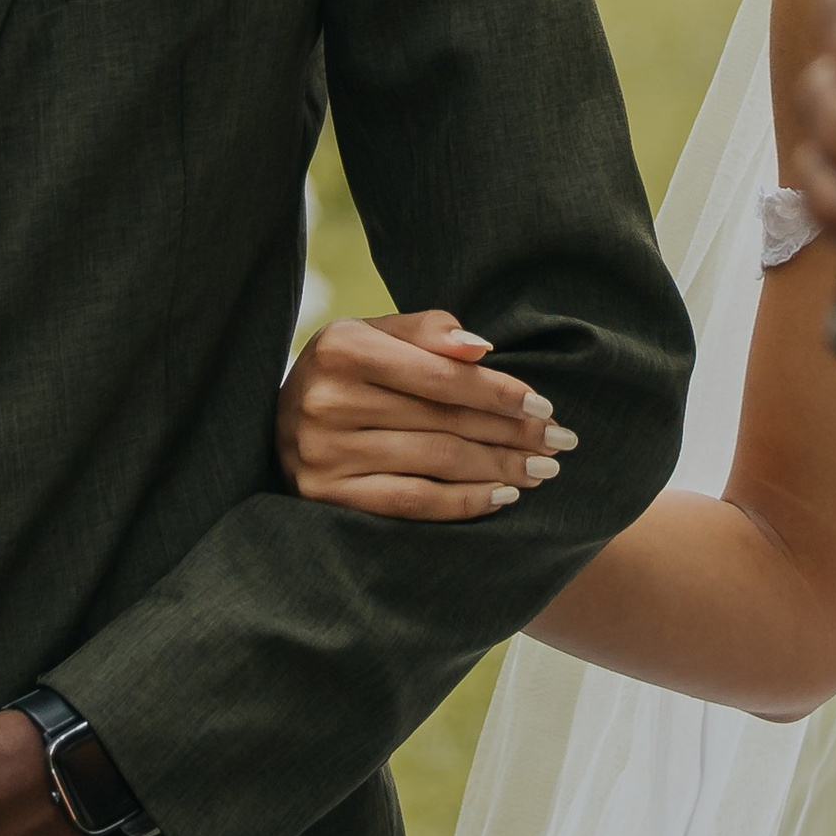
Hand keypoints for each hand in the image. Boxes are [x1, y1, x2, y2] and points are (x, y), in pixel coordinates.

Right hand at [276, 307, 579, 522]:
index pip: (440, 375)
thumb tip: (482, 349)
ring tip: (542, 470)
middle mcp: (326, 400)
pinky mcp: (326, 496)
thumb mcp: (375, 335)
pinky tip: (502, 497)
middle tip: (559, 441)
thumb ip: (428, 331)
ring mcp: (322, 453)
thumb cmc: (346, 372)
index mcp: (341, 348)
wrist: (276, 422)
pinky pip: (412, 504)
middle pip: (444, 422)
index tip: (544, 405)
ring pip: (435, 464)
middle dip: (511, 433)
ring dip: (499, 469)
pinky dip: (464, 502)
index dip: (498, 392)